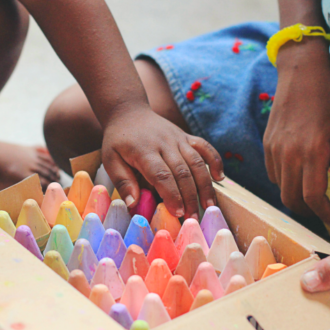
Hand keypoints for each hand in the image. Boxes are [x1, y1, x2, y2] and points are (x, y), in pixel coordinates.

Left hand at [101, 106, 223, 218]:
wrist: (128, 112)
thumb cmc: (118, 140)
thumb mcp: (110, 159)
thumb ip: (122, 181)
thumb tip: (133, 203)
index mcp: (144, 150)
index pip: (161, 175)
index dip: (172, 195)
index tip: (178, 213)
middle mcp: (164, 143)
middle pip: (182, 171)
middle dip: (190, 196)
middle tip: (193, 217)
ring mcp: (177, 138)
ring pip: (196, 161)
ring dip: (205, 184)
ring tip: (209, 205)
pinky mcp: (186, 136)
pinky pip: (205, 147)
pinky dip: (215, 160)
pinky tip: (219, 177)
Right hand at [263, 38, 329, 228]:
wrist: (300, 72)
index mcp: (312, 151)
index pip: (313, 196)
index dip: (324, 214)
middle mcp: (288, 153)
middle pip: (291, 198)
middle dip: (307, 211)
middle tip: (323, 210)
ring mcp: (273, 149)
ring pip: (279, 187)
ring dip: (295, 195)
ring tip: (311, 189)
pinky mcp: (266, 143)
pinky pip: (272, 172)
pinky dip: (284, 180)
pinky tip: (298, 170)